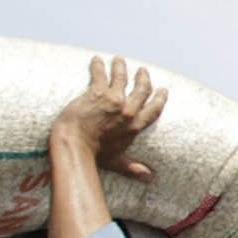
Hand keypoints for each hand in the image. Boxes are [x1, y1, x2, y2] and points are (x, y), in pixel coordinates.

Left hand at [52, 55, 166, 185]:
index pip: (154, 109)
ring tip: (120, 61)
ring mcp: (114, 100)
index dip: (160, 99)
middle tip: (143, 71)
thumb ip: (133, 168)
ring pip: (122, 77)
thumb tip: (150, 177)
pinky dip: (99, 66)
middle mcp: (128, 111)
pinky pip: (100, 74)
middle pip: (142, 89)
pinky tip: (96, 60)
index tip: (163, 91)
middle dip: (144, 78)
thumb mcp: (117, 162)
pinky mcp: (97, 93)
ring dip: (122, 67)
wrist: (75, 146)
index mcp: (135, 127)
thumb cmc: (93, 156)